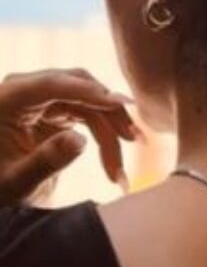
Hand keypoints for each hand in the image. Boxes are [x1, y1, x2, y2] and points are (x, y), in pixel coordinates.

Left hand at [0, 68, 139, 205]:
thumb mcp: (12, 182)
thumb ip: (43, 161)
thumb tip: (80, 139)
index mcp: (8, 97)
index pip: (53, 83)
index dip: (89, 91)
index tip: (120, 102)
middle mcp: (28, 90)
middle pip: (80, 88)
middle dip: (111, 113)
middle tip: (134, 138)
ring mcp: (44, 97)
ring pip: (91, 103)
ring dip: (112, 130)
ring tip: (122, 167)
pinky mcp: (56, 108)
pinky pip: (89, 113)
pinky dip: (104, 134)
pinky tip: (114, 159)